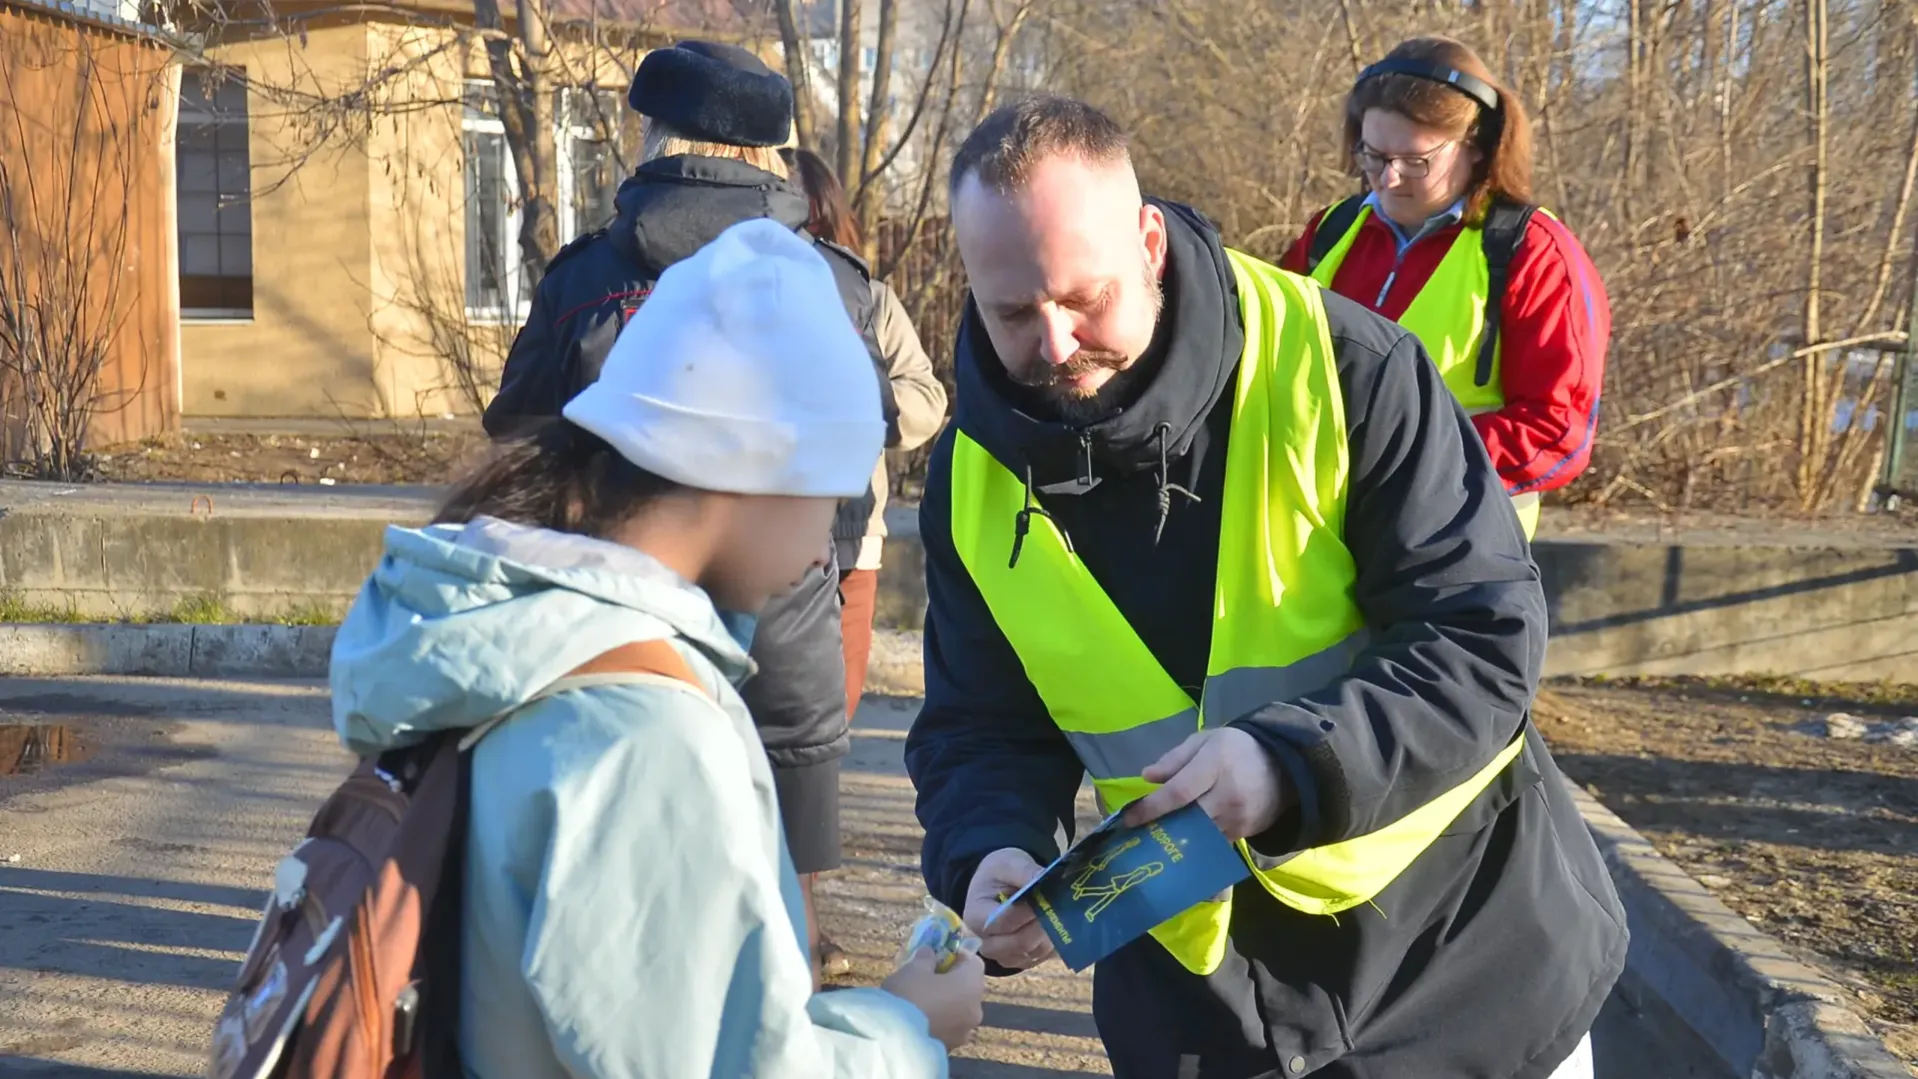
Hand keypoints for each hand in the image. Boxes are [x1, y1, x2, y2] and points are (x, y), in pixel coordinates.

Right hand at [882, 947, 985, 1051]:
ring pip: (960, 1009)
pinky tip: (919, 1017)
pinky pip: (950, 1026)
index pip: (975, 962)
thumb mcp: (913, 969)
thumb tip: (930, 953)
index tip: (939, 954)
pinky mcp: (952, 1047)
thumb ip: (926, 958)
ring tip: (921, 998)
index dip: (958, 955)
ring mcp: (965, 1031)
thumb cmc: (909, 995)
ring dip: (946, 1001)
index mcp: (972, 985)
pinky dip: (940, 1019)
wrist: (895, 1041)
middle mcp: (976, 1009)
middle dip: (951, 979)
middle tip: (928, 975)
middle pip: (968, 987)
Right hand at [961, 848, 1055, 969]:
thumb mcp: (1008, 863)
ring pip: (1034, 952)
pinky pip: (1041, 957)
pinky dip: (1052, 943)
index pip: (1005, 922)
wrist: (998, 886)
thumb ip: (1024, 870)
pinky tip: (1055, 924)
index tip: (1046, 897)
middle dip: (1043, 923)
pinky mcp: (1019, 961)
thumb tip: (1044, 879)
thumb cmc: (999, 874)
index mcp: (975, 916)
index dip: (1028, 911)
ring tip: (1059, 913)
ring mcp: (1002, 956)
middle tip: (1060, 906)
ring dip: (1050, 933)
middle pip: (1020, 942)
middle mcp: (985, 942)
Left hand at [1122, 727, 1287, 839]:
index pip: (1179, 792)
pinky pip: (1213, 844)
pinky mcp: (1243, 834)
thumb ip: (1175, 758)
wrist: (1284, 766)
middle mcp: (1227, 795)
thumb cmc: (1237, 749)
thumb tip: (1147, 777)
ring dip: (1175, 840)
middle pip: (1187, 819)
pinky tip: (1180, 845)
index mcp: (1215, 764)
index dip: (1151, 807)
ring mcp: (1237, 818)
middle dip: (1161, 827)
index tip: (1129, 818)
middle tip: (1138, 834)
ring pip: (1198, 836)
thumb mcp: (1206, 740)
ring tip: (1155, 840)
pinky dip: (1195, 845)